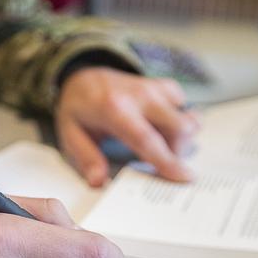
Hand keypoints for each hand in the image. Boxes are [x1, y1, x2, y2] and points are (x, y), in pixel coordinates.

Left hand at [55, 67, 198, 186]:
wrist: (84, 77)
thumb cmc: (79, 108)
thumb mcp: (71, 134)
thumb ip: (86, 158)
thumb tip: (97, 181)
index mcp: (114, 109)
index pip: (147, 139)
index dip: (167, 160)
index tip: (184, 177)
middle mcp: (139, 96)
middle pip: (178, 127)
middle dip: (178, 152)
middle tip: (162, 163)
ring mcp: (154, 89)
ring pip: (187, 118)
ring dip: (181, 139)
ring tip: (160, 146)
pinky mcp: (163, 86)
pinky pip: (184, 107)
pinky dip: (180, 120)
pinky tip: (162, 128)